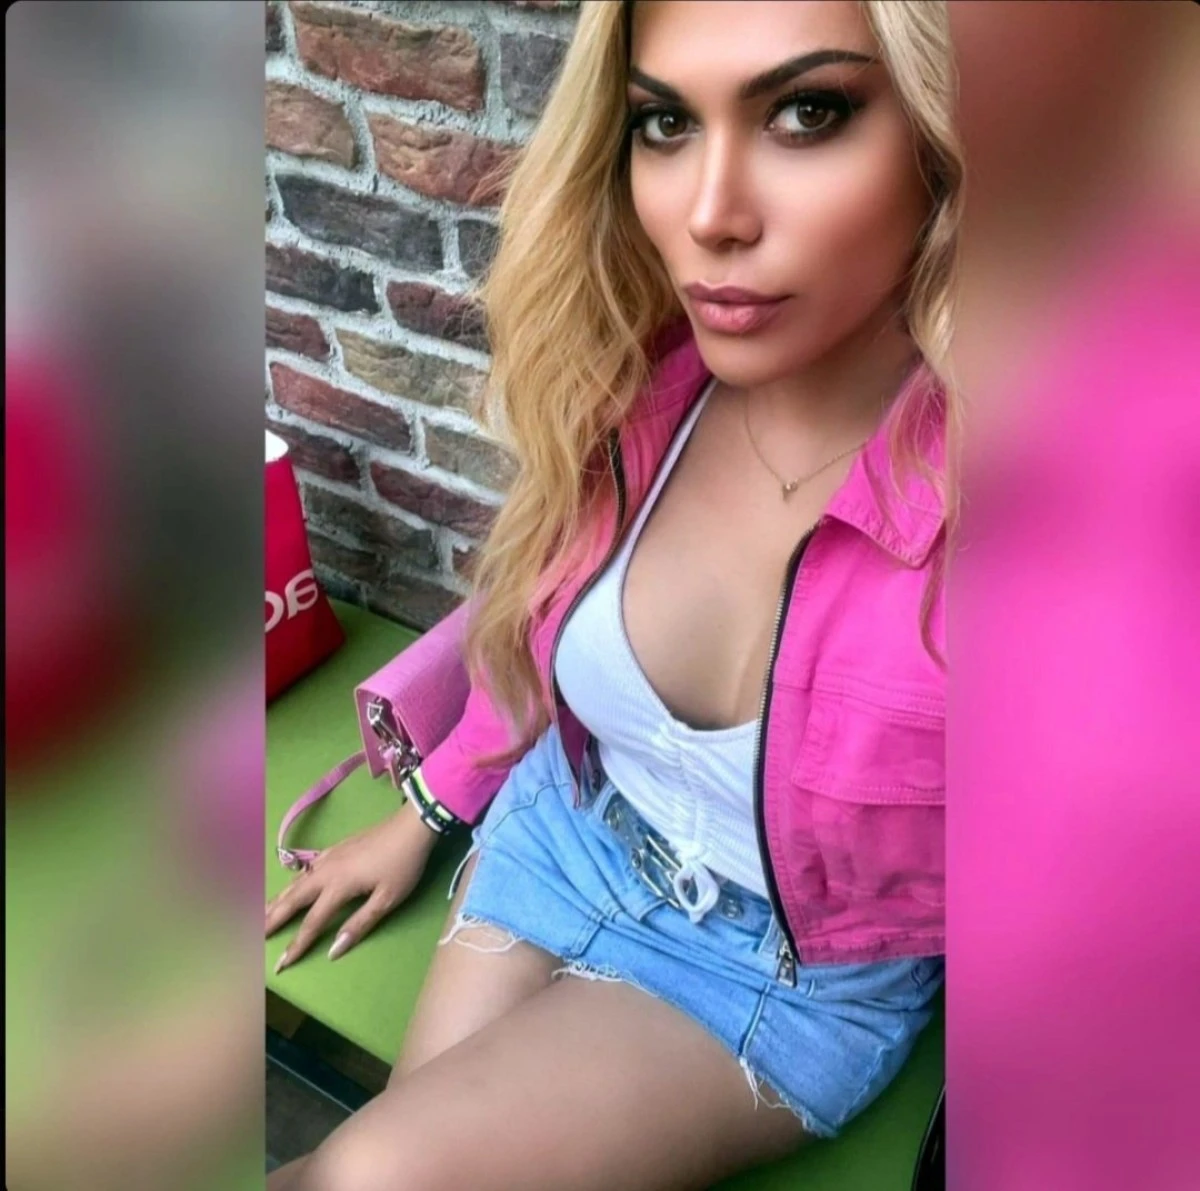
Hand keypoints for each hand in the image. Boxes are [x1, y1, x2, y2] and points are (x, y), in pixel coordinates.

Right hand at [266, 799, 441, 971]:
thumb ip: (359, 924)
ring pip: (295, 883)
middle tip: (253, 937)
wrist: (410, 826)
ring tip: (261, 915)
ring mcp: (329, 858)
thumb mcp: (387, 899)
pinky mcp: (335, 849)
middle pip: (292, 899)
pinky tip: (289, 886)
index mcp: (338, 887)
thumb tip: (332, 951)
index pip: (311, 923)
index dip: (296, 945)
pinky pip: (305, 870)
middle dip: (272, 919)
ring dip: (276, 900)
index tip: (279, 964)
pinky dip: (290, 882)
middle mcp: (326, 872)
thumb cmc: (402, 865)